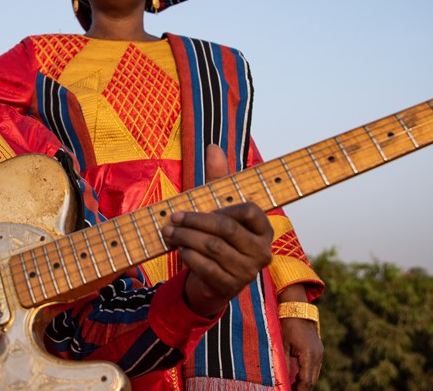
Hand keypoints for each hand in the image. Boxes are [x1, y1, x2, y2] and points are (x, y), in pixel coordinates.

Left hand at [163, 145, 272, 316]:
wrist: (214, 280)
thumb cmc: (218, 237)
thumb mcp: (219, 208)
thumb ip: (218, 179)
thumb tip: (213, 147)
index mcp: (264, 228)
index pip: (248, 210)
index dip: (222, 207)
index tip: (200, 205)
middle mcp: (262, 251)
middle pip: (226, 229)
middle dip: (195, 221)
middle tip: (172, 217)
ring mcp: (248, 271)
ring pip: (213, 248)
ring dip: (186, 238)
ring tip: (168, 232)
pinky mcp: (231, 286)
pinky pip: (207, 267)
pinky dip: (189, 256)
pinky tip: (179, 250)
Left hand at [279, 284, 322, 389]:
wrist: (297, 309)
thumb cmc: (287, 325)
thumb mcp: (282, 345)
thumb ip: (283, 364)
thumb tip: (281, 381)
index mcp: (309, 355)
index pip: (306, 381)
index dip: (298, 390)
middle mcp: (318, 355)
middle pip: (312, 380)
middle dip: (302, 388)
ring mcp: (320, 353)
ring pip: (314, 374)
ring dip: (304, 382)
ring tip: (291, 387)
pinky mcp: (318, 350)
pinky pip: (314, 367)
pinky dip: (307, 374)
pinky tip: (297, 377)